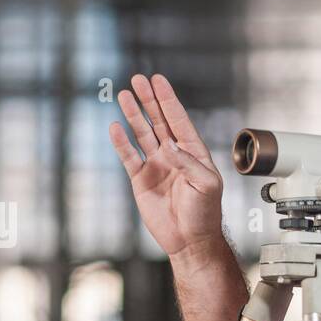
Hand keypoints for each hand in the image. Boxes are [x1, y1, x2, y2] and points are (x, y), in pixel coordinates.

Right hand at [109, 74, 223, 256]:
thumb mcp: (206, 185)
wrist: (190, 240)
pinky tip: (115, 127)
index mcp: (193, 153)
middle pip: (159, 121)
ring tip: (124, 95)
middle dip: (149, 100)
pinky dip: (122, 142)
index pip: (179, 121)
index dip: (168, 100)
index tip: (159, 81)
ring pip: (142, 134)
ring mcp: (157, 166)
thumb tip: (167, 144)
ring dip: (134, 115)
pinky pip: (129, 156)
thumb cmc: (205, 214)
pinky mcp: (141, 180)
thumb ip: (187, 162)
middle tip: (138, 79)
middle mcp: (174, 155)